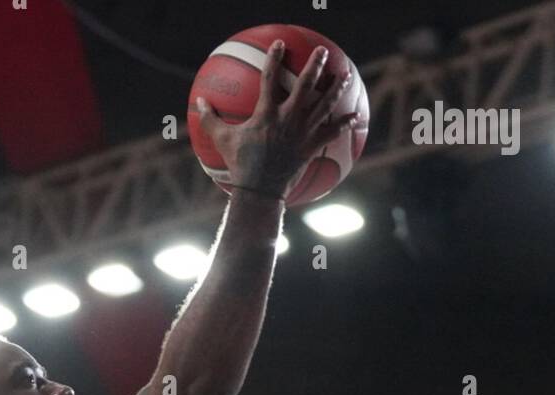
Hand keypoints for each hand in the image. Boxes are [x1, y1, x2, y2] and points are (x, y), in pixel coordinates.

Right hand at [195, 40, 359, 200]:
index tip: (280, 45)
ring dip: (336, 89)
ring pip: (324, 105)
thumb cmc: (240, 165)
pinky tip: (355, 117)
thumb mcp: (222, 140)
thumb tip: (199, 103)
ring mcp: (302, 133)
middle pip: (306, 85)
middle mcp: (288, 118)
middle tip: (322, 53)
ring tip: (345, 77)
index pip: (271, 78)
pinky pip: (332, 133)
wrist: (260, 190)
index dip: (275, 59)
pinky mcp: (311, 147)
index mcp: (267, 113)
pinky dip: (344, 125)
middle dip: (315, 66)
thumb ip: (211, 119)